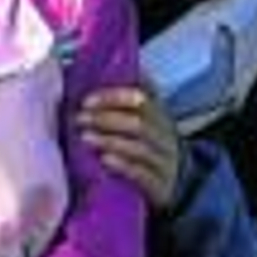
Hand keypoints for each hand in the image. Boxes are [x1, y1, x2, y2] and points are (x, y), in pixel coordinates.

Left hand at [76, 84, 180, 210]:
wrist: (177, 185)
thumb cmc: (150, 148)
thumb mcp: (147, 123)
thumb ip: (130, 101)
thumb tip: (110, 69)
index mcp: (160, 117)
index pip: (142, 99)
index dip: (114, 97)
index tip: (87, 100)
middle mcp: (165, 137)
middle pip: (139, 123)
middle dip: (106, 118)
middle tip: (78, 118)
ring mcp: (164, 162)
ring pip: (140, 148)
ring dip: (110, 140)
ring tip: (85, 137)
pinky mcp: (160, 186)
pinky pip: (143, 174)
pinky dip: (123, 166)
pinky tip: (104, 160)